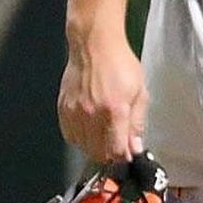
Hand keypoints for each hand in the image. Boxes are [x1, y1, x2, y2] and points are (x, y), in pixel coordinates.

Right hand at [57, 28, 147, 162]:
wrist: (94, 46)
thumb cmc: (120, 63)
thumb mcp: (139, 90)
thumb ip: (137, 122)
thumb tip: (135, 147)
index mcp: (114, 110)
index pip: (116, 150)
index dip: (123, 157)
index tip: (128, 155)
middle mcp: (92, 114)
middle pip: (98, 153)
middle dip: (110, 153)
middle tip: (118, 143)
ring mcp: (75, 113)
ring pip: (83, 147)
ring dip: (96, 146)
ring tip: (105, 132)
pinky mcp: (63, 110)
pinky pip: (71, 136)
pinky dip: (81, 138)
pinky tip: (90, 127)